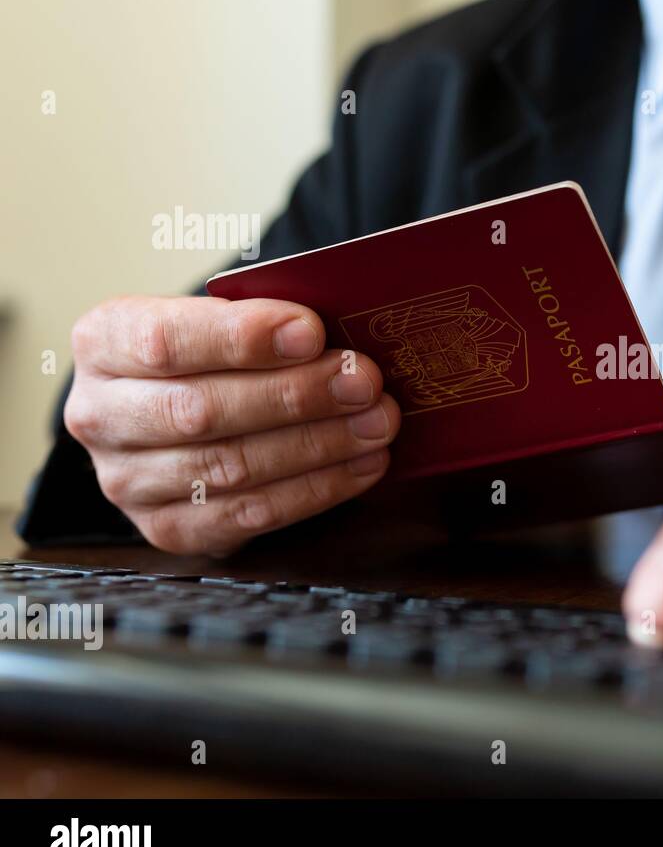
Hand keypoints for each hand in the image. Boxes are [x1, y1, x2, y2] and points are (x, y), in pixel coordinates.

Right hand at [64, 296, 399, 554]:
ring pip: (230, 467)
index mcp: (103, 342)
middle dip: (296, 396)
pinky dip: (317, 488)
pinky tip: (364, 464)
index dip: (241, 339)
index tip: (312, 331)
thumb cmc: (210, 353)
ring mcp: (127, 481)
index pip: (166, 341)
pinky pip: (250, 514)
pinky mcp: (167, 529)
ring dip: (318, 445)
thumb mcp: (218, 317)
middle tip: (365, 381)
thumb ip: (262, 320)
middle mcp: (100, 415)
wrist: (172, 411)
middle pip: (201, 411)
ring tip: (377, 422)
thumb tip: (339, 333)